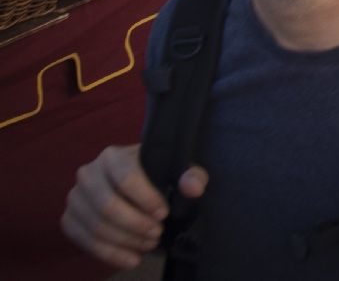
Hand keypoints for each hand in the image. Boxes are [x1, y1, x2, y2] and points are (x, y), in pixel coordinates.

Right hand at [62, 144, 206, 269]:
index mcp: (113, 156)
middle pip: (107, 205)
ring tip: (149, 245)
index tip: (163, 214)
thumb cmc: (158, 174)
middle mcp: (88, 173)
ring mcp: (75, 197)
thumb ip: (192, 175)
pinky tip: (131, 259)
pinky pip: (83, 241)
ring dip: (124, 241)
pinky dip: (108, 254)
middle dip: (134, 224)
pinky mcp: (69, 218)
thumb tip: (192, 188)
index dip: (145, 199)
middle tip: (157, 234)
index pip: (126, 177)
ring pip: (95, 226)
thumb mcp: (179, 170)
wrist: (135, 184)